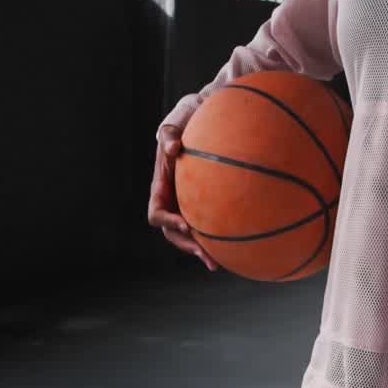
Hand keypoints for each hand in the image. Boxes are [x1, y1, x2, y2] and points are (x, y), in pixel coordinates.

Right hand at [147, 124, 219, 271]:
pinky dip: (214, 239)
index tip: (185, 224)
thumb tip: (174, 147)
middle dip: (187, 245)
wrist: (195, 123)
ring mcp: (185, 206)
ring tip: (216, 263)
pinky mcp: (200, 206)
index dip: (167, 222)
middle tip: (205, 254)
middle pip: (172, 233)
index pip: (156, 213)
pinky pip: (205, 226)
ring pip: (188, 235)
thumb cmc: (182, 125)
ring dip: (200, 250)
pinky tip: (232, 250)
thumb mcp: (174, 126)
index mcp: (160, 188)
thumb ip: (169, 135)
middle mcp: (171, 202)